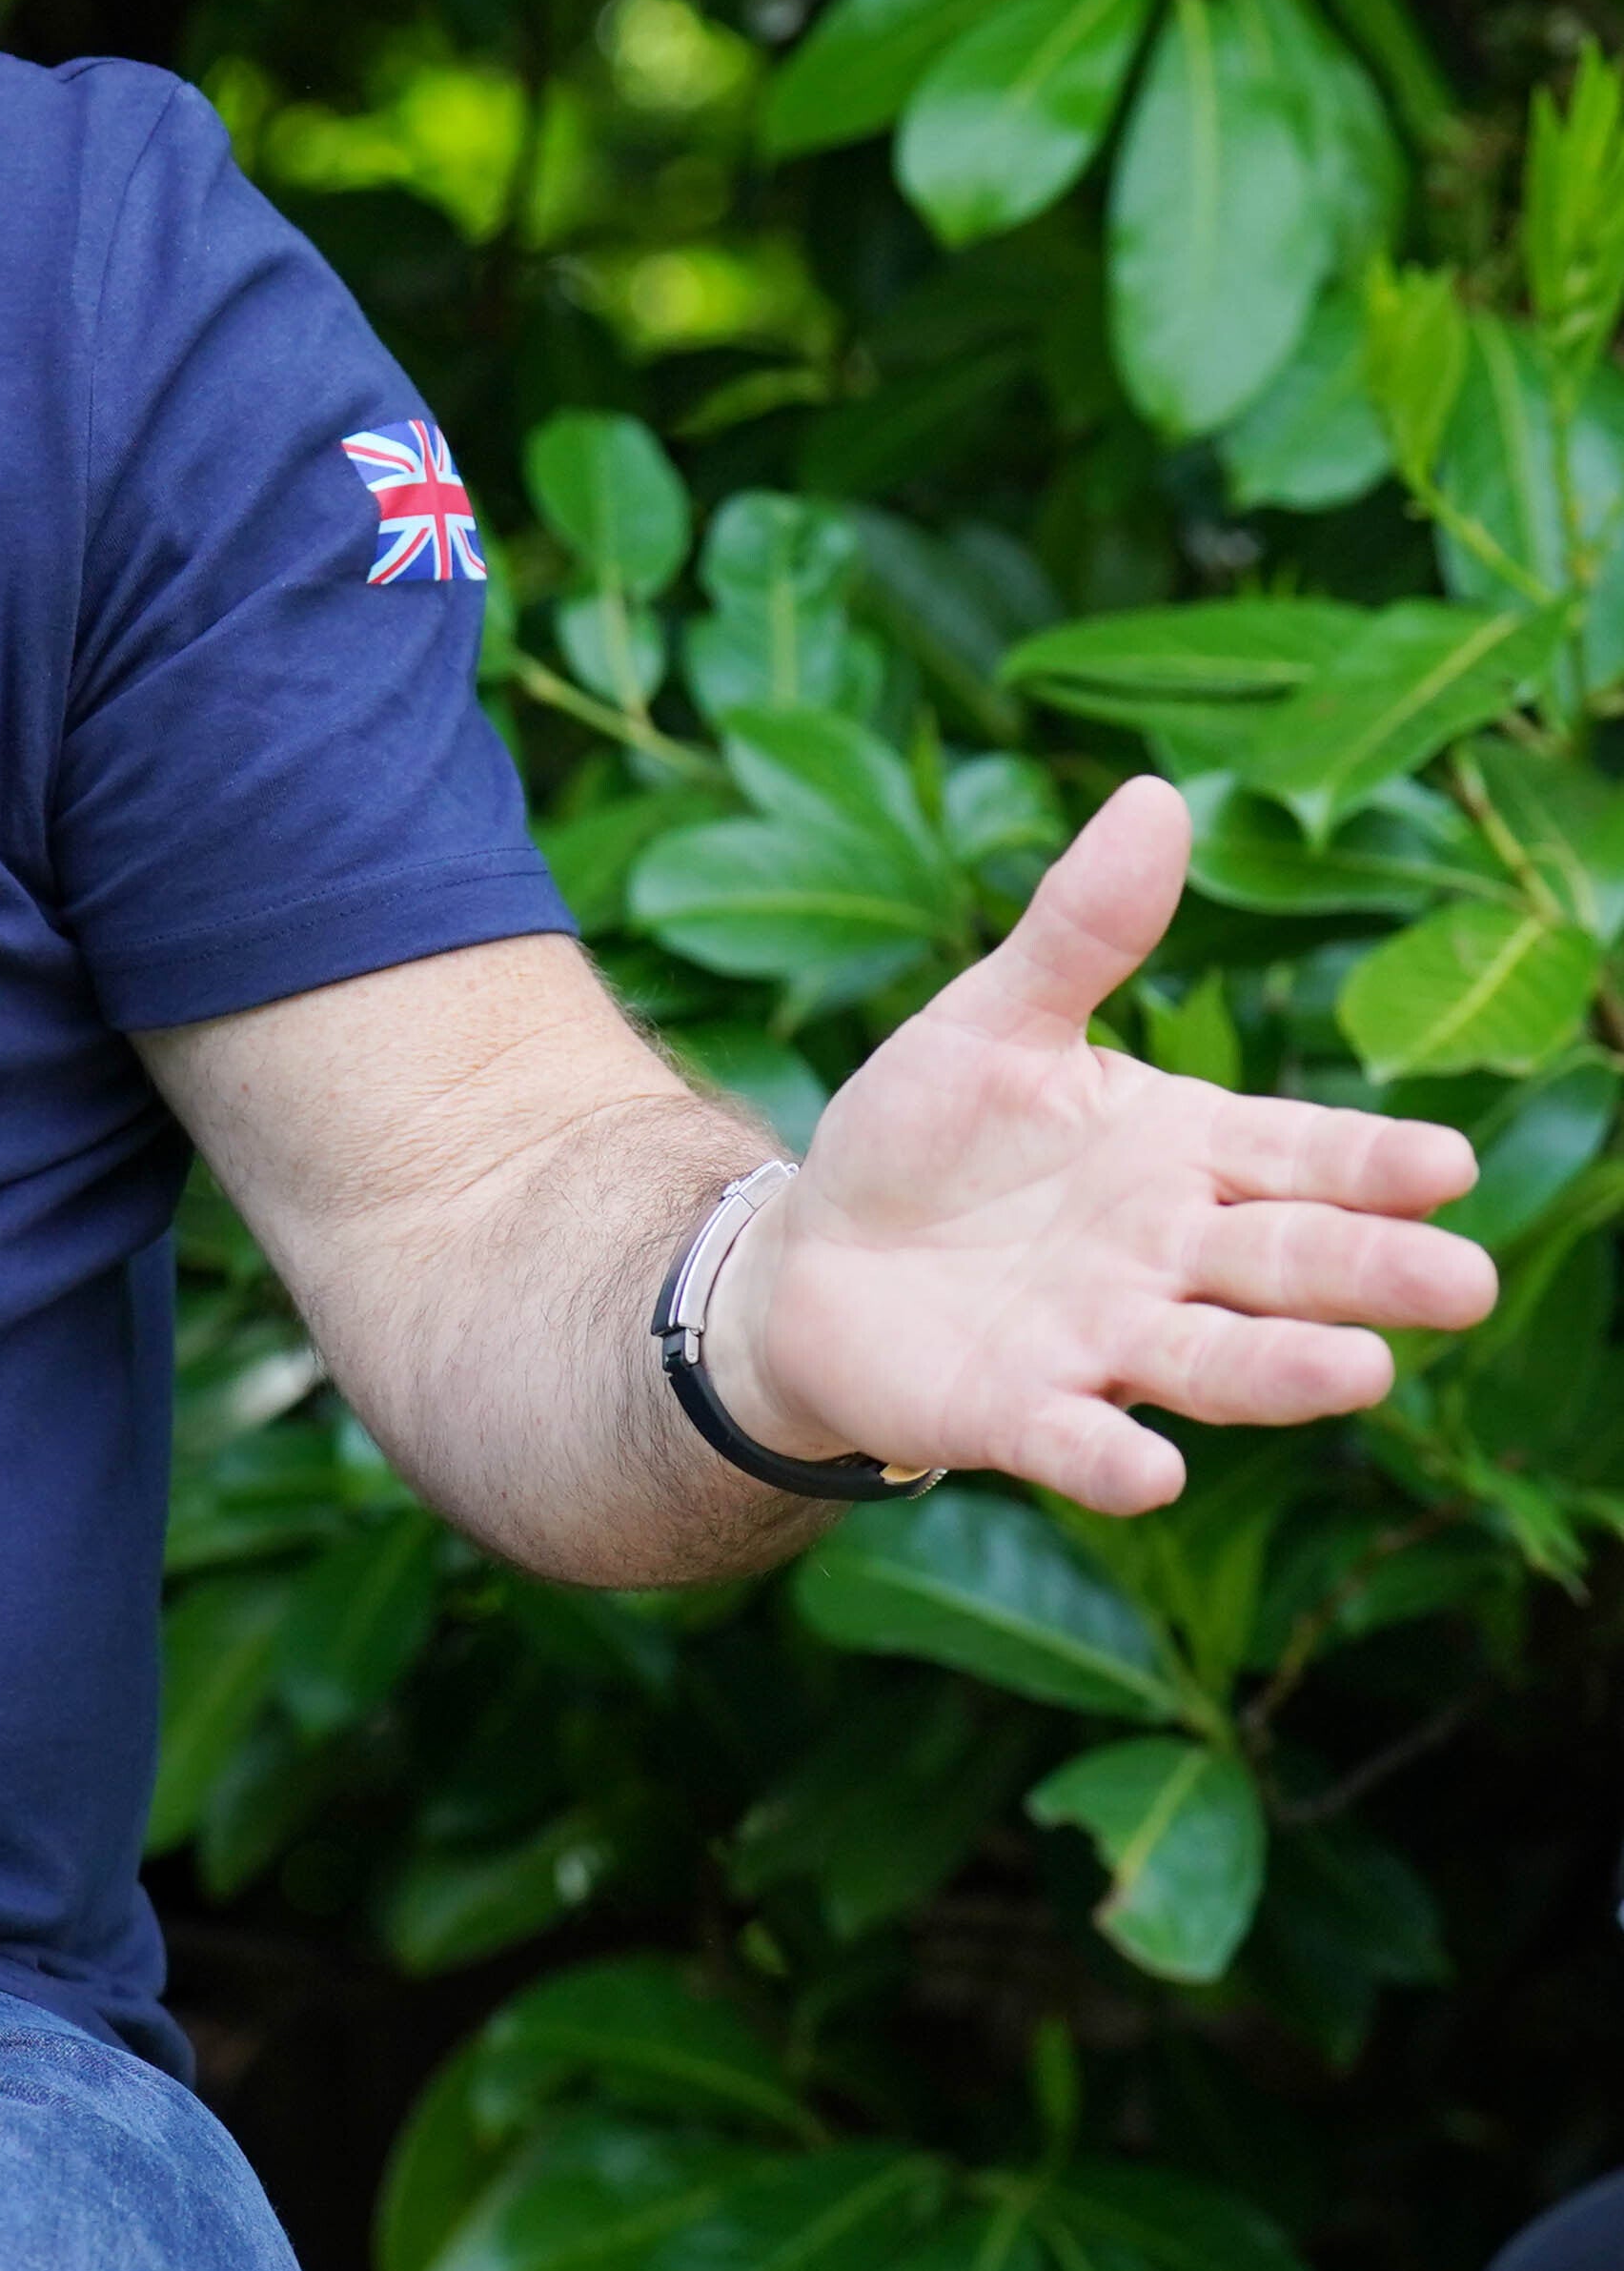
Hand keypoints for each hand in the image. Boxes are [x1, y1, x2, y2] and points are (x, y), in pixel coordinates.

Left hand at [708, 774, 1496, 1514]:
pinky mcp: (1018, 1413)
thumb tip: (1156, 795)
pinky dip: (1112, 1459)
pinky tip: (1152, 1475)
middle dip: (1371, 1272)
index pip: (1302, 1155)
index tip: (1448, 1164)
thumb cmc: (928, 1138)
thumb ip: (1078, 932)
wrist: (812, 1257)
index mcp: (1185, 1153)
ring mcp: (1102, 1340)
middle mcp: (1171, 1255)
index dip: (1373, 1164)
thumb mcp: (992, 1023)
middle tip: (1459, 1280)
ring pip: (1214, 1360)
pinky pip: (1076, 1440)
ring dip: (1285, 1372)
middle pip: (1288, 1262)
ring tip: (1361, 1370)